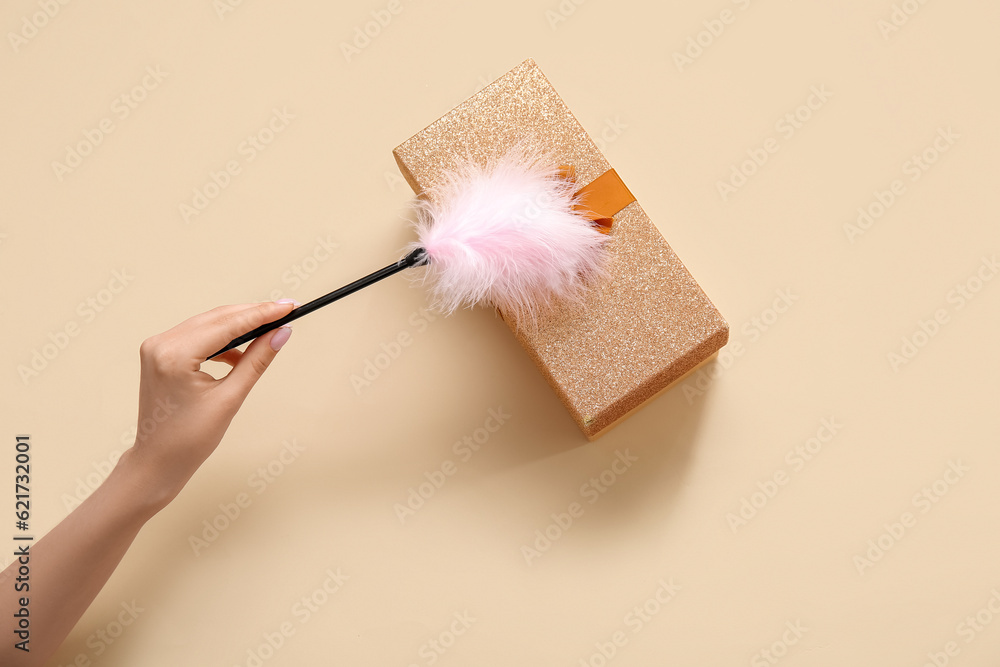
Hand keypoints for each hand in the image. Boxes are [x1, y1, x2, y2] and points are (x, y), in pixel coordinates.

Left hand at [122, 301, 294, 511]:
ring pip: (208, 323)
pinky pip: (198, 335)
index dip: (263, 313)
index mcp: (175, 355)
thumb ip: (257, 360)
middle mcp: (161, 344)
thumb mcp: (230, 398)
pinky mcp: (160, 352)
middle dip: (254, 314)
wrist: (158, 461)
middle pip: (218, 317)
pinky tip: (240, 351)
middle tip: (286, 311)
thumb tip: (280, 334)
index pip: (228, 324)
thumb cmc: (189, 439)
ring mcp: (157, 346)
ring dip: (239, 325)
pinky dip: (222, 338)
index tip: (289, 307)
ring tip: (269, 330)